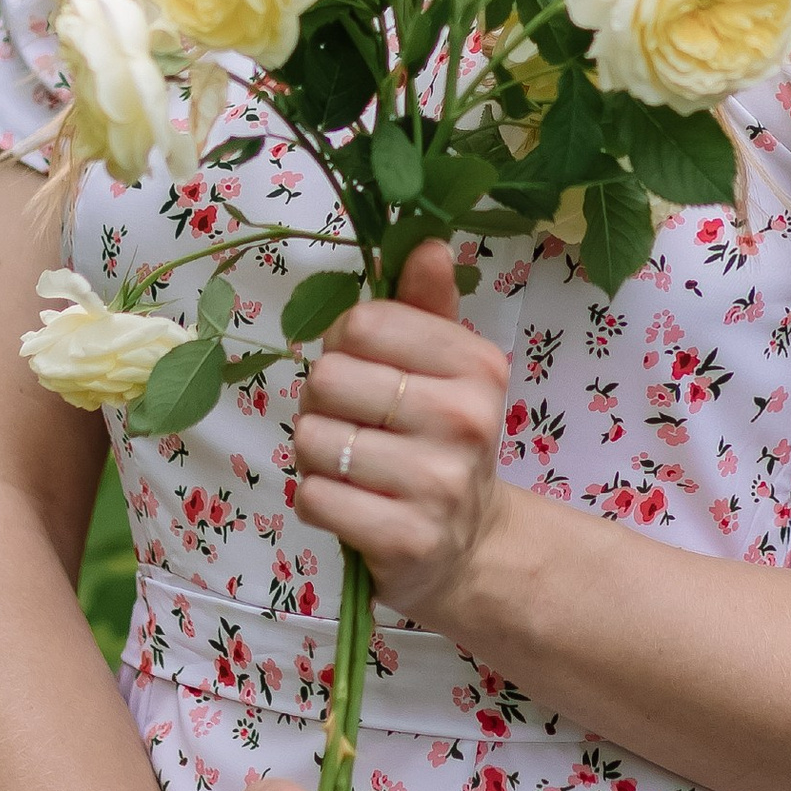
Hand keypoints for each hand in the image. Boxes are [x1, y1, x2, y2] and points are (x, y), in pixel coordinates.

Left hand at [291, 238, 513, 632]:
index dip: (343, 346)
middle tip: (355, 427)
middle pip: (327, 379)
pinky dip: (317, 500)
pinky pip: (313, 496)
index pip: (362, 324)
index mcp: (477, 365)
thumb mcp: (445, 369)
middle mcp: (465, 419)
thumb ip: (427, 306)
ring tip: (354, 468)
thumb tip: (427, 242)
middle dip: (322, 405)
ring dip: (316, 456)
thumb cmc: (441, 441)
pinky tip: (352, 504)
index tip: (367, 373)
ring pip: (313, 440)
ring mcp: (439, 484)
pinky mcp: (407, 539)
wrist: (472, 548)